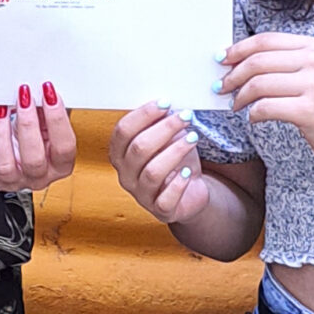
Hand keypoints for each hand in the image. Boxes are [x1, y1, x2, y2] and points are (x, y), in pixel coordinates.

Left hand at [0, 82, 77, 191]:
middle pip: (34, 160)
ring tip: (2, 111)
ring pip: (5, 165)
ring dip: (2, 133)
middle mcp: (39, 176)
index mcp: (60, 165)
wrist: (19, 145)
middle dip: (28, 124)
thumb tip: (42, 92)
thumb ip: (48, 110)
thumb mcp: (48, 120)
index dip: (57, 119)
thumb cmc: (36, 134)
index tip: (49, 94)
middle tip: (23, 98)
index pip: (64, 147)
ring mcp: (14, 180)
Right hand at [107, 101, 209, 223]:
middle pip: (139, 148)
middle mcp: (126, 175)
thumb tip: (166, 105)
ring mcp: (141, 195)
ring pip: (153, 171)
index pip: (123, 131)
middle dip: (164, 128)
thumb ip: (161, 124)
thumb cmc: (175, 161)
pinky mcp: (161, 210)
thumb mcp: (167, 138)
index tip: (164, 103)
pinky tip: (189, 172)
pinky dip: (178, 183)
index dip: (143, 115)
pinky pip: (166, 198)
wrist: (190, 191)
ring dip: (175, 151)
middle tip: (185, 116)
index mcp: (120, 154)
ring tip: (192, 138)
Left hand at [217, 33, 313, 177]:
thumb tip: (237, 60)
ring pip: (258, 84)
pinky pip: (265, 107)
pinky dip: (253, 114)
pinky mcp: (308, 109)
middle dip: (233, 75)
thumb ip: (281, 62)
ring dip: (240, 96)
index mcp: (313, 46)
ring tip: (237, 104)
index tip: (222, 58)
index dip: (238, 49)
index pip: (265, 40)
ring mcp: (313, 84)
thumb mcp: (312, 72)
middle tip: (222, 86)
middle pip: (257, 61)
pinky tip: (254, 117)